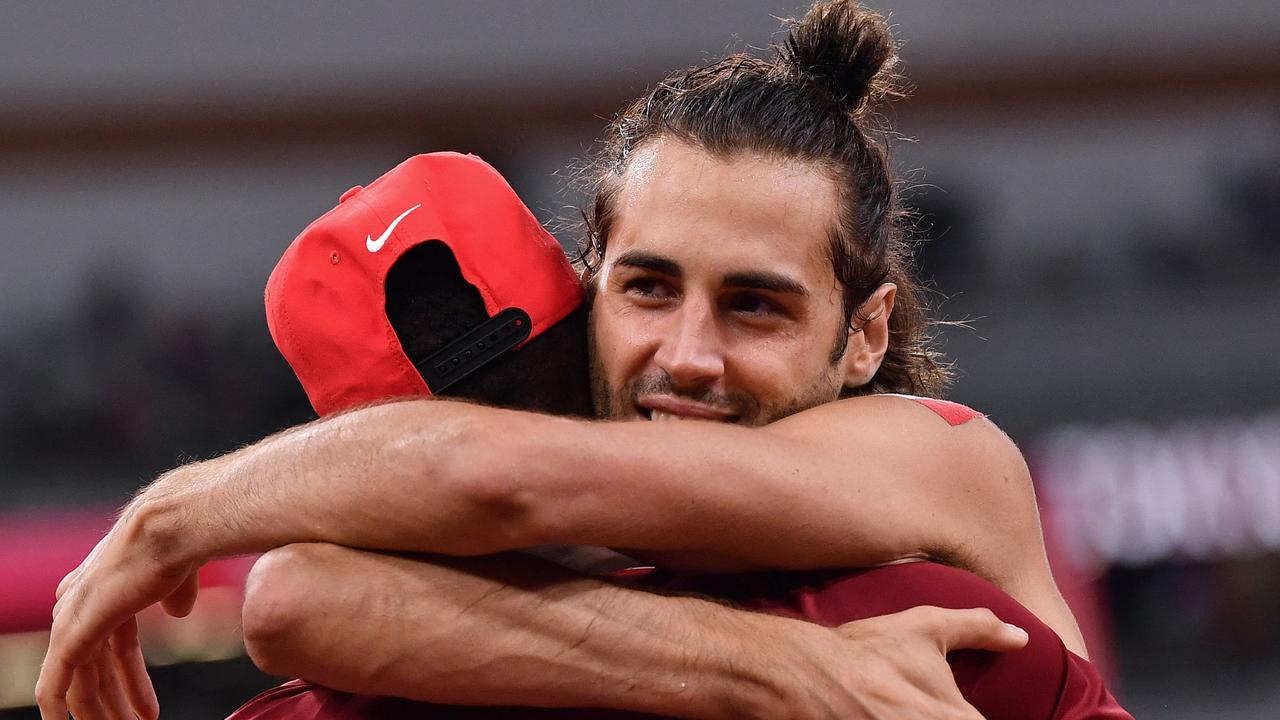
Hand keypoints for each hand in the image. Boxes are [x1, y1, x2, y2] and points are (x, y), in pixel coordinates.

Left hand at [36, 478, 204, 719]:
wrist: (174, 528)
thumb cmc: (185, 537)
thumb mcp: (181, 572)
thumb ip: (176, 592)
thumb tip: (177, 611)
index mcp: (107, 584)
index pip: (115, 644)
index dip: (132, 679)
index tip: (150, 708)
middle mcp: (82, 600)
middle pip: (96, 665)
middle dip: (116, 701)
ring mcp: (74, 616)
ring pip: (80, 680)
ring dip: (101, 712)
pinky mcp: (71, 633)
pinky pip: (58, 682)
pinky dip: (60, 707)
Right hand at [779, 605, 1027, 719]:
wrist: (807, 676)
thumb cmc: (869, 651)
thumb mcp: (926, 627)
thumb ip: (979, 628)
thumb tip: (1021, 638)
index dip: (972, 717)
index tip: (963, 711)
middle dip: (950, 717)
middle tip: (928, 706)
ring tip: (909, 710)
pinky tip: (888, 718)